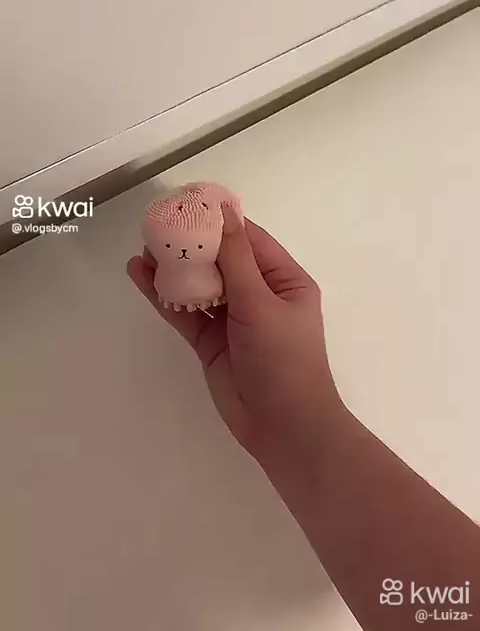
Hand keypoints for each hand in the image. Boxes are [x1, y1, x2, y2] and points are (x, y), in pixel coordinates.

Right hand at [127, 208, 342, 471]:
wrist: (283, 427)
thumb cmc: (284, 359)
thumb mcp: (262, 303)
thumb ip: (237, 260)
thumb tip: (225, 214)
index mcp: (283, 280)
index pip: (248, 240)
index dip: (219, 221)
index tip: (189, 203)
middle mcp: (259, 295)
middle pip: (220, 260)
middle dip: (191, 243)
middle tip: (157, 224)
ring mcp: (233, 320)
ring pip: (199, 285)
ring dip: (174, 268)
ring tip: (143, 247)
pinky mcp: (210, 343)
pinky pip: (185, 312)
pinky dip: (164, 295)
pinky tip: (140, 276)